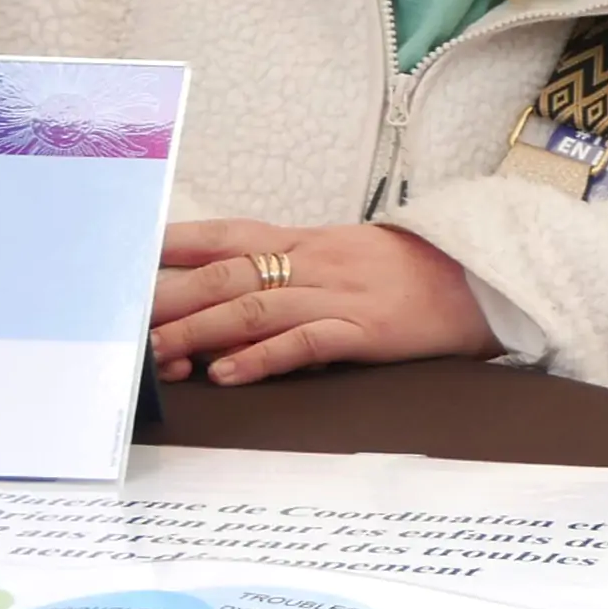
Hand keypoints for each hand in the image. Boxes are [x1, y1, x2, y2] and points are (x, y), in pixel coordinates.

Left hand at [150, 220, 502, 385]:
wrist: (485, 280)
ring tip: (158, 354)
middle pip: (229, 275)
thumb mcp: (347, 255)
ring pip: (256, 309)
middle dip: (171, 298)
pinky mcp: (369, 329)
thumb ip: (292, 268)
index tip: (124, 258)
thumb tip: (230, 294)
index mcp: (310, 241)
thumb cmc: (411, 272)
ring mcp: (343, 294)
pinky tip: (229, 374)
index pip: (229, 235)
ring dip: (200, 332)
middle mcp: (318, 262)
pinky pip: (307, 342)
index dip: (174, 245)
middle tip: (122, 322)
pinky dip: (263, 358)